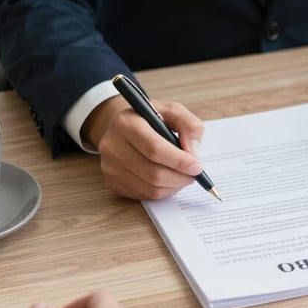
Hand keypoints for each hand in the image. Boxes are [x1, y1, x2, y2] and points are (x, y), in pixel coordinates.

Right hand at [82, 94, 204, 199]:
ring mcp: (109, 167)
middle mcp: (112, 146)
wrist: (122, 128)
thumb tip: (193, 152)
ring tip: (182, 176)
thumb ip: (189, 125)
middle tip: (194, 174)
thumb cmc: (151, 119)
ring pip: (150, 188)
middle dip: (180, 177)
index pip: (154, 149)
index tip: (197, 167)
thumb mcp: (172, 111)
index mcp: (126, 123)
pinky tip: (167, 180)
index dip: (179, 161)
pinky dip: (162, 191)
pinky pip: (144, 195)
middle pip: (153, 173)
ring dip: (174, 185)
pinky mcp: (111, 182)